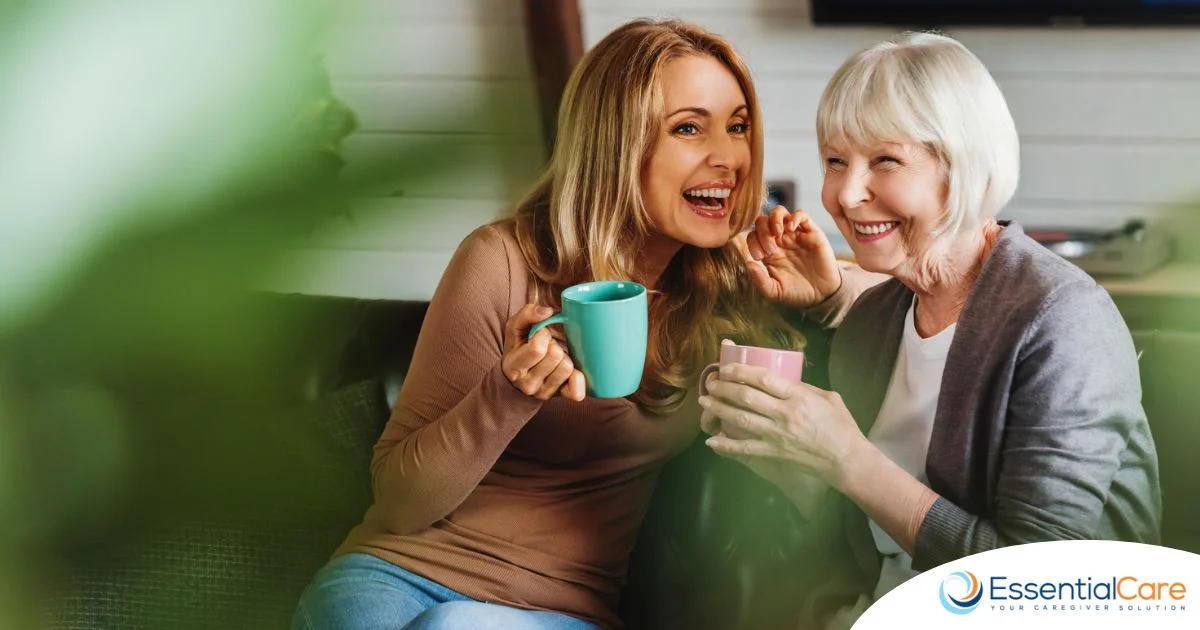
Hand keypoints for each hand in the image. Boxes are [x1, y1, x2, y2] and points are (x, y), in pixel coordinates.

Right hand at [501, 304, 585, 400]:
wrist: (517, 377)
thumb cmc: (519, 348)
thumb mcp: (515, 328)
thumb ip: (527, 314)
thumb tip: (546, 311)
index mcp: (513, 366)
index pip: (537, 348)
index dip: (542, 335)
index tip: (539, 335)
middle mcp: (527, 384)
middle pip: (555, 356)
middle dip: (554, 345)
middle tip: (548, 346)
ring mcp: (543, 392)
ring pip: (567, 367)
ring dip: (565, 357)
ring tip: (555, 357)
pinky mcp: (559, 396)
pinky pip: (575, 391)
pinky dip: (578, 379)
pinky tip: (571, 371)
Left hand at [698, 362, 867, 489]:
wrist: (846, 460)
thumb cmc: (841, 427)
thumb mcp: (828, 398)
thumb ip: (804, 388)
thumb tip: (783, 380)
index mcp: (799, 397)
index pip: (764, 378)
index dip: (741, 371)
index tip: (727, 367)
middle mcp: (785, 414)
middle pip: (747, 397)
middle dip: (724, 388)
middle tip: (710, 383)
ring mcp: (778, 435)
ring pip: (741, 419)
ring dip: (719, 409)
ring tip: (705, 401)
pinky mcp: (774, 453)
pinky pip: (745, 449)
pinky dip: (726, 446)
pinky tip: (712, 441)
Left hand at [742, 206, 841, 308]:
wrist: (822, 295)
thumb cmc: (796, 293)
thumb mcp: (774, 292)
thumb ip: (759, 280)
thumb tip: (747, 263)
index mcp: (767, 252)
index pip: (753, 235)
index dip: (753, 242)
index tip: (761, 257)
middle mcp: (779, 240)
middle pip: (763, 221)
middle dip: (762, 231)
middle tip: (770, 249)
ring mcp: (794, 235)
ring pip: (779, 212)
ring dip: (774, 219)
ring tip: (778, 233)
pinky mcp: (811, 232)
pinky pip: (801, 215)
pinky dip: (794, 217)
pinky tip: (791, 229)